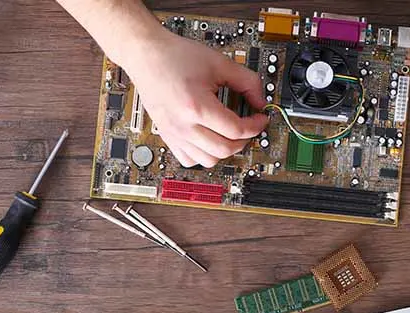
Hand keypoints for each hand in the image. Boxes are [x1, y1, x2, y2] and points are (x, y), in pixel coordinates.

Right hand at [121, 29, 268, 167]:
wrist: (147, 55)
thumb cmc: (176, 57)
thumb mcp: (219, 63)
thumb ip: (247, 81)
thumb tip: (261, 101)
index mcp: (196, 106)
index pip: (236, 130)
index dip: (255, 126)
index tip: (260, 119)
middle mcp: (183, 125)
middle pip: (224, 150)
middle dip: (243, 140)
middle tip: (248, 128)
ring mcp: (173, 133)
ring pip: (208, 161)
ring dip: (225, 151)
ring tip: (230, 135)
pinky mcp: (167, 136)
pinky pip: (188, 160)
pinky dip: (203, 156)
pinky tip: (209, 141)